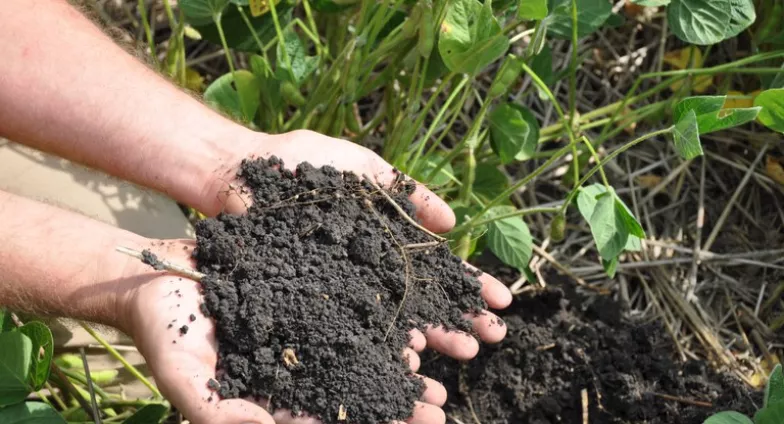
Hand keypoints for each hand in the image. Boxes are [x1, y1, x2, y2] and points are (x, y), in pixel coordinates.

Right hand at [122, 240, 449, 423]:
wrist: (157, 274)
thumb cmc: (167, 334)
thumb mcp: (190, 381)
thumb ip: (227, 416)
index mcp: (280, 396)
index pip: (333, 420)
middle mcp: (301, 364)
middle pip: (358, 388)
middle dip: (398, 402)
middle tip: (439, 409)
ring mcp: (308, 325)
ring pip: (365, 344)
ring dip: (402, 356)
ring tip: (443, 362)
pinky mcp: (310, 284)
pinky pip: (354, 298)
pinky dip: (385, 306)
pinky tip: (415, 306)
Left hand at [198, 130, 512, 359]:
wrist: (239, 172)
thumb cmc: (299, 164)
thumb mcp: (362, 167)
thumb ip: (406, 190)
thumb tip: (453, 223)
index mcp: (384, 240)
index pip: (436, 268)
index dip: (468, 285)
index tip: (501, 302)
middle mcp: (368, 270)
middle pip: (422, 300)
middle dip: (459, 319)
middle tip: (492, 339)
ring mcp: (340, 289)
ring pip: (394, 321)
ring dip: (432, 339)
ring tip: (464, 354)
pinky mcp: (309, 303)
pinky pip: (349, 329)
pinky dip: (380, 345)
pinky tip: (407, 362)